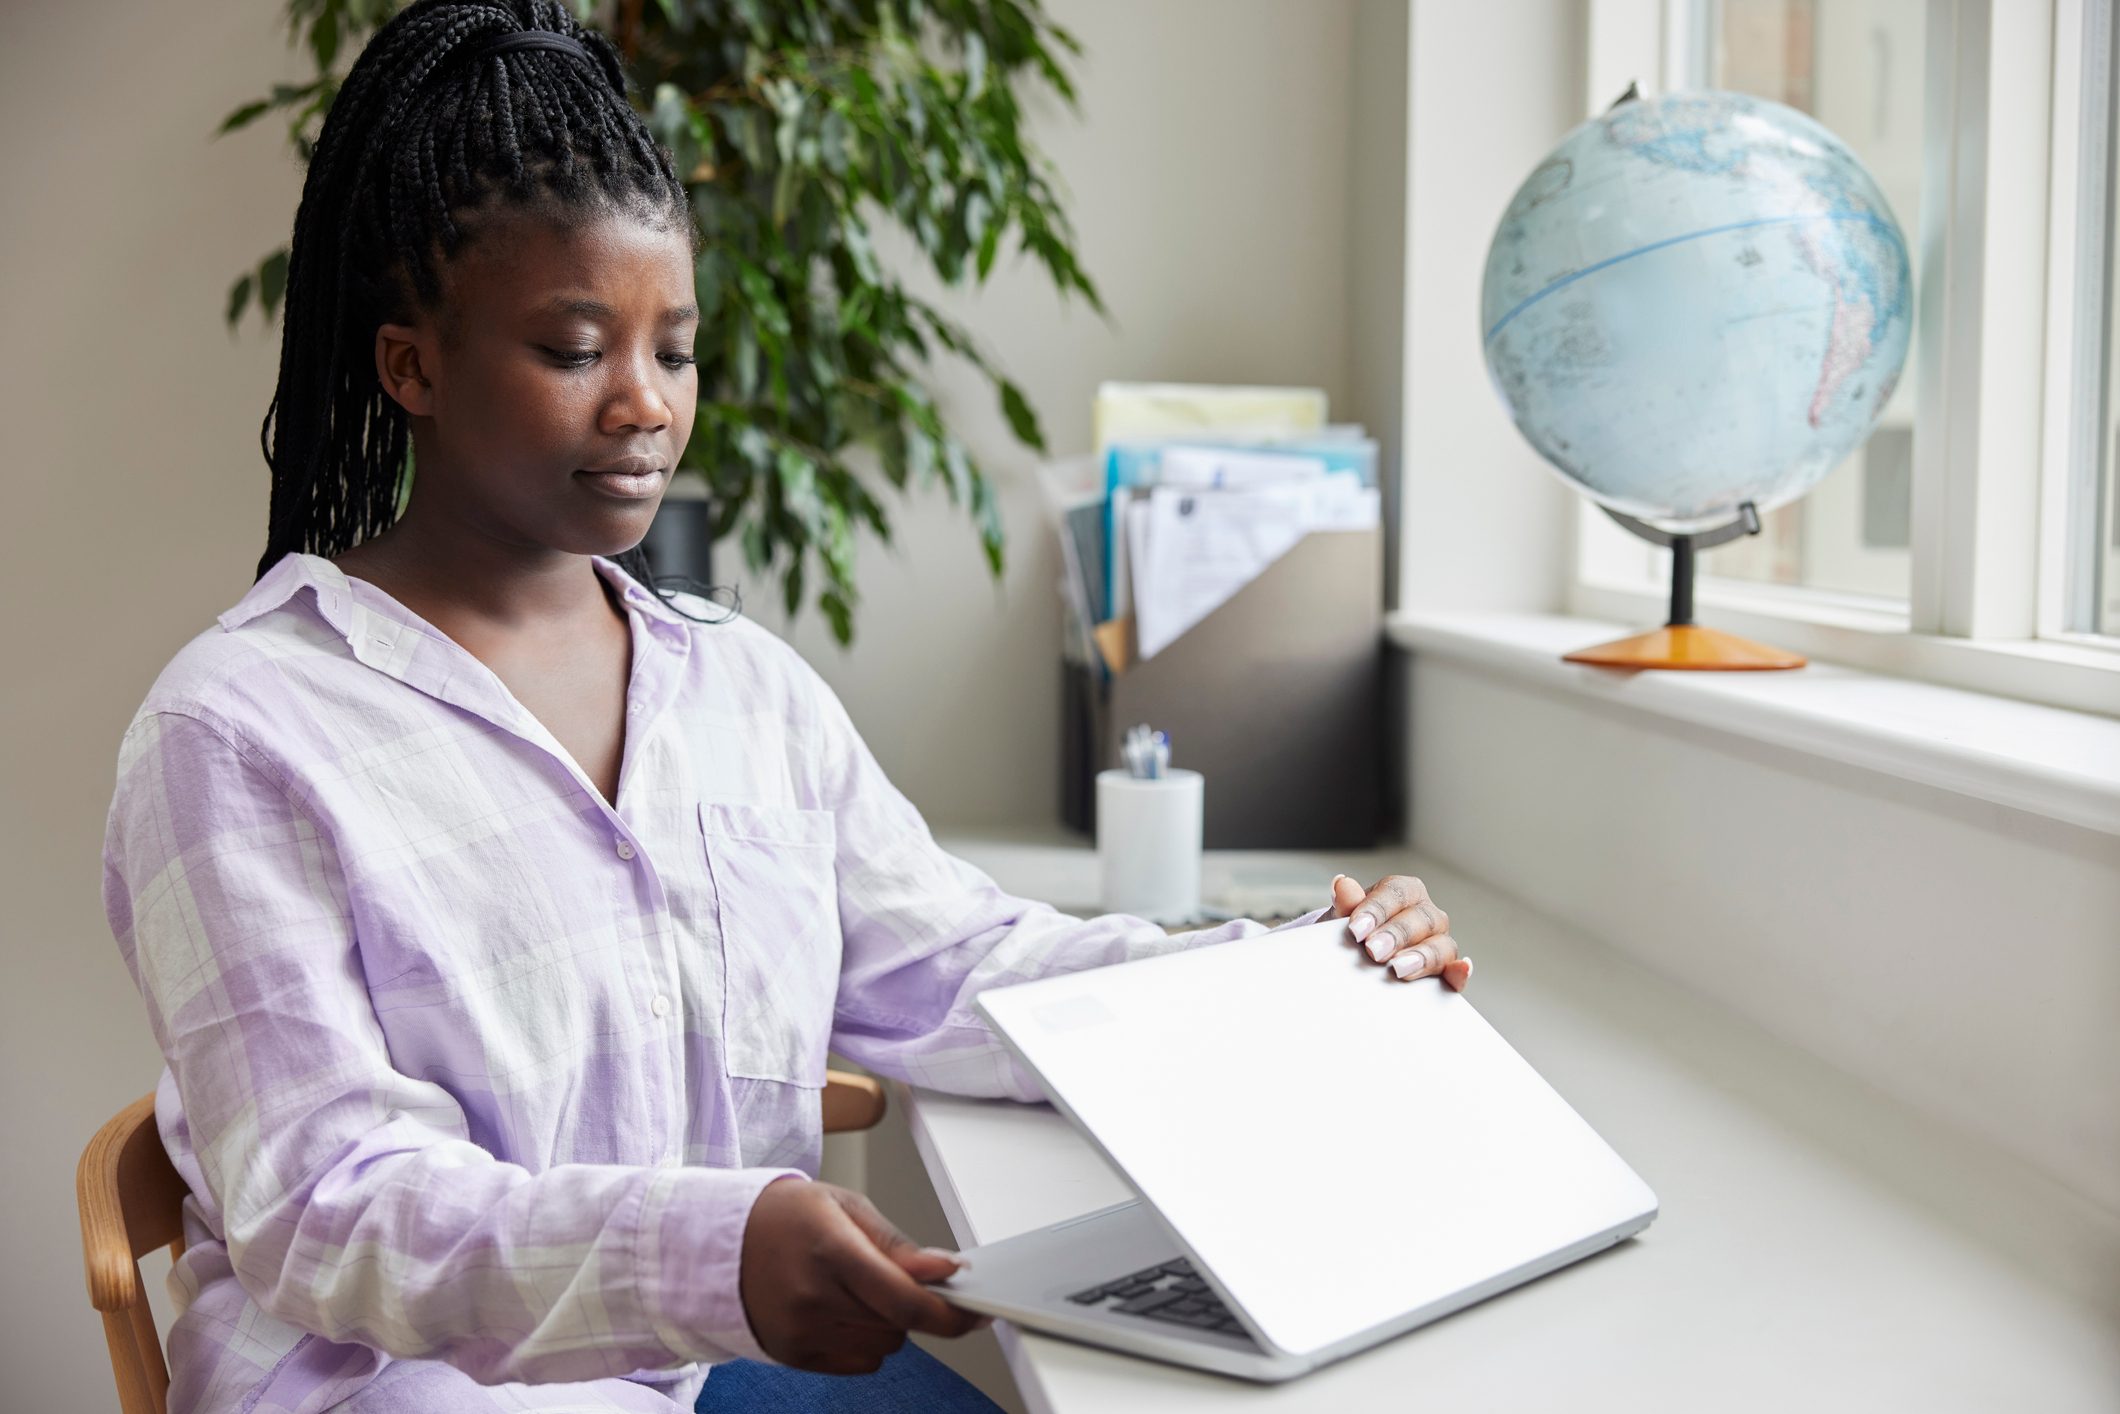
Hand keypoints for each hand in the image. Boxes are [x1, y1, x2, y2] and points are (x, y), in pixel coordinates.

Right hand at [739, 1178, 984, 1372]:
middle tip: (892, 1275)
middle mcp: (814, 1298)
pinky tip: (841, 1310)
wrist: (716, 1242)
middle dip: (912, 1304)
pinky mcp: (793, 1355)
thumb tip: (946, 1271)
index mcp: (832, 1251)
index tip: (977, 1311)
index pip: (905, 1300)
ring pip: (884, 1347)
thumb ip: (898, 1245)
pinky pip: (858, 1362)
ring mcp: (802, 1331)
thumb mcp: (845, 1207)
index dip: (950, 1312)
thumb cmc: (785, 1215)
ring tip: (856, 1288)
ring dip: (889, 1324)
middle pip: (900, 1325)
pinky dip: (865, 1341)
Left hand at [1328, 873, 1471, 989]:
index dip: (1376, 910)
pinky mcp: (1444, 969)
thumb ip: (1346, 904)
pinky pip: (1456, 971)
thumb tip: (1342, 884)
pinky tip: (1460, 971)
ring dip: (1421, 957)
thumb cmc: (1353, 934)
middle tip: (1373, 951)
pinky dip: (1460, 972)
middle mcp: (1425, 913)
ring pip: (1440, 945)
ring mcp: (1438, 940)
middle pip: (1419, 919)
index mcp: (1404, 892)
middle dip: (1395, 936)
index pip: (1395, 893)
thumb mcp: (1342, 918)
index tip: (1356, 929)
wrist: (1353, 960)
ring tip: (1398, 968)